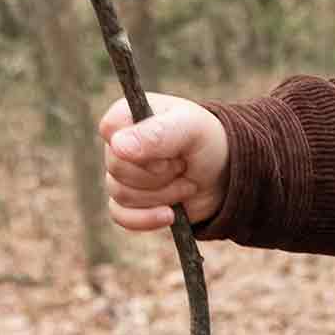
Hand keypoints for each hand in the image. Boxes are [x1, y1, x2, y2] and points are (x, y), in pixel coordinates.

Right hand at [97, 96, 228, 233]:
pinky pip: (120, 216)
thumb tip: (118, 147)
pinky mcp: (129, 202)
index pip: (109, 129)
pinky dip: (147, 218)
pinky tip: (170, 214)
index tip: (169, 151)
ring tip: (186, 183)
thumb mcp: (191, 130)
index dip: (138, 146)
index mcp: (130, 116)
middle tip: (184, 165)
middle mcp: (120, 144)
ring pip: (121, 194)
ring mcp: (123, 175)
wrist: (225, 178)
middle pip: (117, 168)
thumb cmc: (207, 143)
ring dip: (162, 195)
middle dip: (158, 174)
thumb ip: (158, 134)